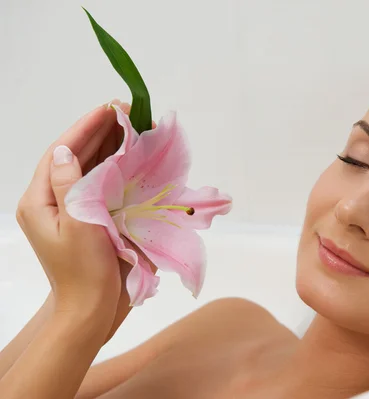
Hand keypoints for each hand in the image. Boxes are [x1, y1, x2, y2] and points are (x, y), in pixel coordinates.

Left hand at [16, 102, 126, 319]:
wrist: (91, 308)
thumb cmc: (84, 271)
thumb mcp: (76, 226)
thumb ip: (69, 186)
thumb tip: (65, 151)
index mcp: (38, 202)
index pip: (61, 154)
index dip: (85, 128)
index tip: (108, 108)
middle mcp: (50, 202)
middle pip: (74, 156)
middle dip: (98, 132)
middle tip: (125, 110)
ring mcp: (69, 210)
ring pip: (87, 168)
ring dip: (107, 146)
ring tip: (129, 125)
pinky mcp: (87, 218)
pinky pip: (98, 184)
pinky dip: (113, 167)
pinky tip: (128, 154)